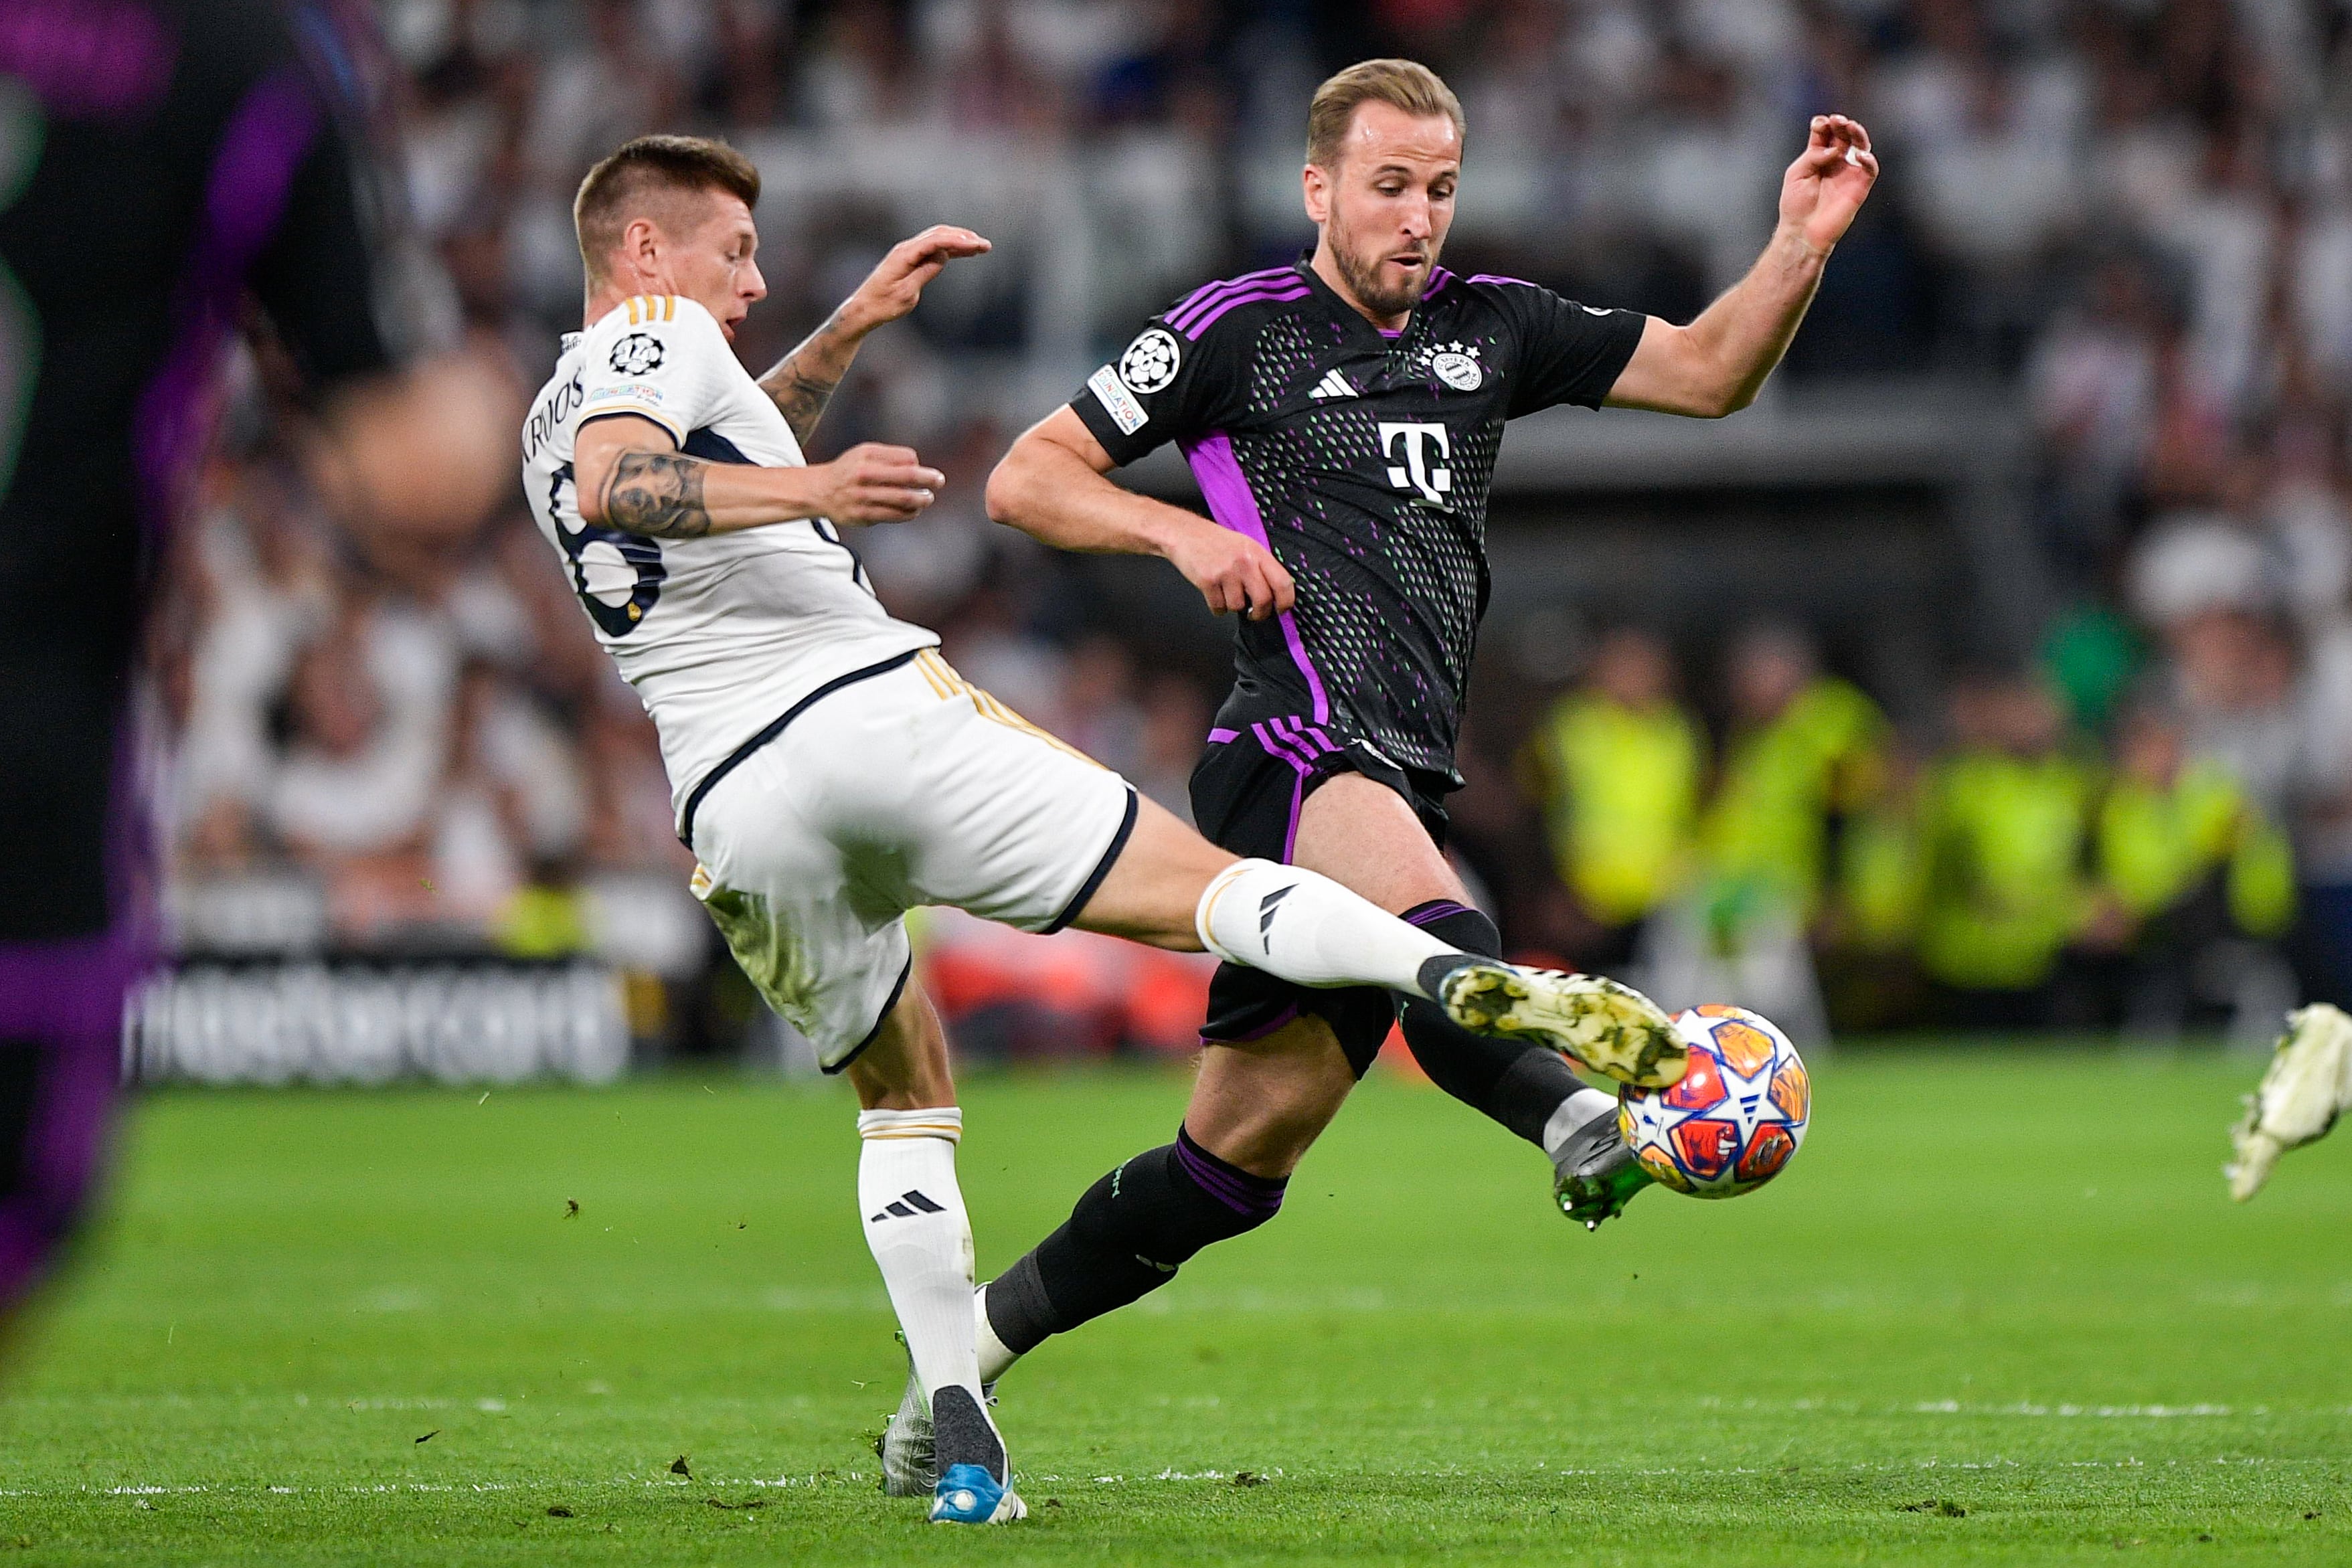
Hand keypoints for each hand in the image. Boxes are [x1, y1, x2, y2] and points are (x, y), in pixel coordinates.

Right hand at [810, 443, 942, 523]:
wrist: (820, 491)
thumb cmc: (850, 470)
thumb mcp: (865, 453)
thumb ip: (890, 457)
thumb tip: (918, 465)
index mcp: (867, 457)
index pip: (905, 459)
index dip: (918, 465)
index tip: (923, 470)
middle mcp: (864, 475)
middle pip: (907, 477)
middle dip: (928, 480)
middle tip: (939, 481)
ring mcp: (863, 497)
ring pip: (903, 499)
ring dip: (921, 499)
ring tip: (927, 498)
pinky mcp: (863, 515)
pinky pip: (894, 516)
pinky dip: (909, 513)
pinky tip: (914, 510)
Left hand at [841, 225, 991, 333]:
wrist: (864, 309)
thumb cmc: (883, 305)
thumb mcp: (907, 293)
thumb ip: (925, 272)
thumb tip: (943, 256)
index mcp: (905, 255)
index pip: (937, 241)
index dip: (959, 242)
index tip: (978, 246)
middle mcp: (906, 248)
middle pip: (939, 234)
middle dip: (964, 238)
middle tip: (986, 245)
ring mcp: (908, 252)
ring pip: (938, 239)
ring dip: (959, 241)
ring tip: (981, 247)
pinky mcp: (910, 259)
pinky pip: (933, 249)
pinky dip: (950, 249)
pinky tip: (964, 252)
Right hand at [1164, 519, 1293, 619]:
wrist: (1185, 534)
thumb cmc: (1215, 541)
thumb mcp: (1245, 546)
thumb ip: (1261, 566)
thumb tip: (1276, 593)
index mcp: (1257, 553)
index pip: (1282, 582)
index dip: (1285, 601)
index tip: (1281, 609)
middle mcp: (1244, 562)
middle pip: (1263, 600)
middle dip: (1260, 613)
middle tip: (1255, 613)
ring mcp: (1225, 572)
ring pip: (1238, 606)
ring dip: (1233, 606)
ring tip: (1226, 592)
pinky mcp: (1208, 581)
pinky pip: (1219, 608)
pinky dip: (1217, 607)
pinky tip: (1214, 594)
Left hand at [1778, 114, 1878, 253]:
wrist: (1803, 231)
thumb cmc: (1795, 205)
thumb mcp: (1796, 173)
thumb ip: (1814, 155)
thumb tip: (1835, 149)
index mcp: (1818, 157)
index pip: (1825, 133)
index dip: (1824, 125)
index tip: (1820, 123)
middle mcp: (1835, 162)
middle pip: (1844, 136)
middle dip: (1842, 125)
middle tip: (1838, 120)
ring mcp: (1848, 173)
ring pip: (1861, 146)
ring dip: (1857, 134)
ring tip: (1850, 126)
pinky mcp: (1859, 187)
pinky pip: (1870, 169)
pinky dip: (1868, 160)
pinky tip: (1859, 155)